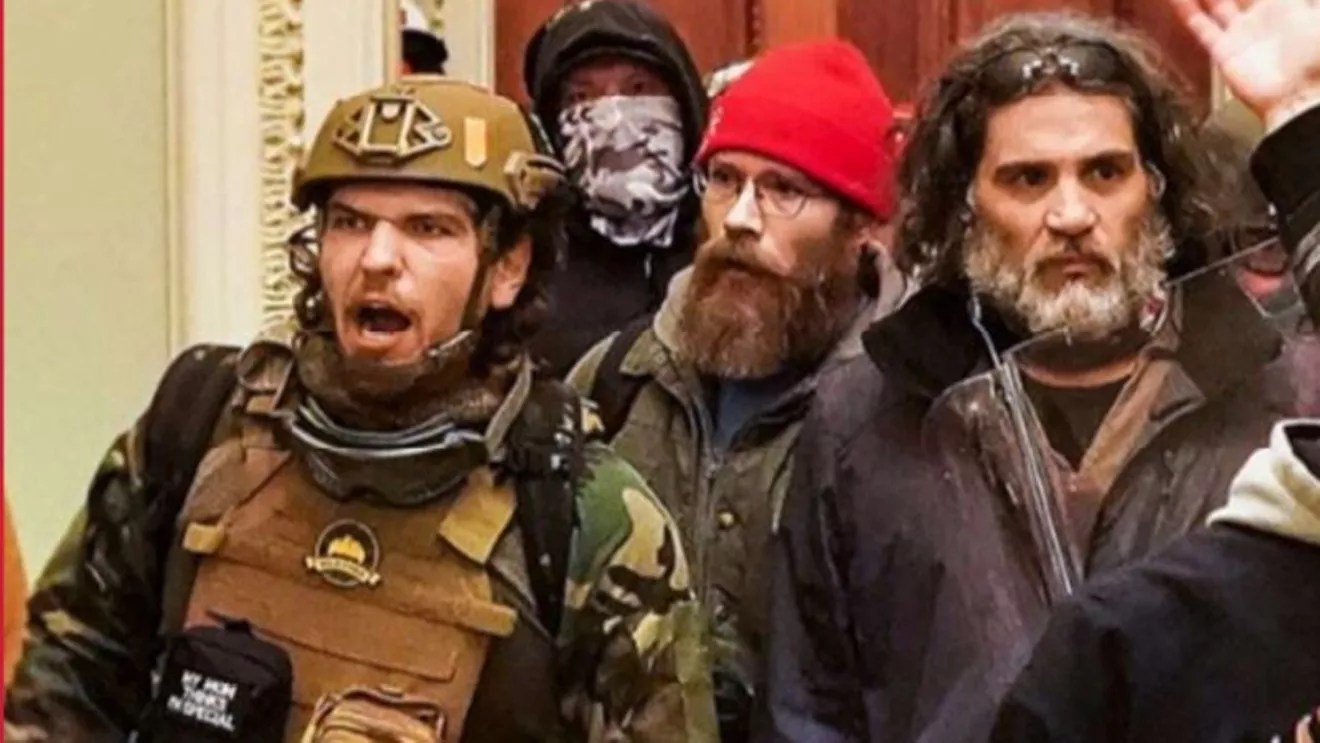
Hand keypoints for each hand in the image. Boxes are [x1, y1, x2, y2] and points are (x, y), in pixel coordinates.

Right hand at [1170, 0, 1319, 128]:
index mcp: (1288, 4)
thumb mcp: (1317, 16)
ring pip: (1216, 3)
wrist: (1299, 96)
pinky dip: (1186, 11)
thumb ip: (1309, 0)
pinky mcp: (1224, 51)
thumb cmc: (1316, 56)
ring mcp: (1241, 32)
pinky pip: (1201, 26)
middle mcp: (1262, 14)